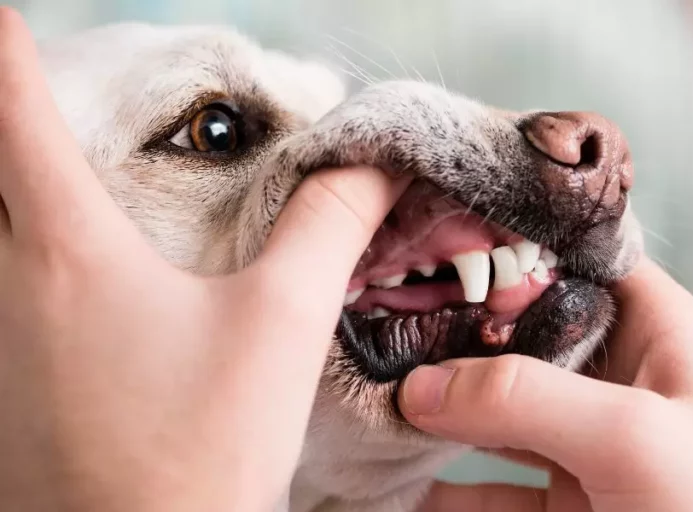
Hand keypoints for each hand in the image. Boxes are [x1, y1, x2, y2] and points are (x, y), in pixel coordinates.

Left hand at [0, 9, 407, 510]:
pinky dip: (19, 261)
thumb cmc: (202, 450)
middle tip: (26, 88)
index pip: (14, 114)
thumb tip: (372, 162)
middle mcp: (3, 286)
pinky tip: (62, 291)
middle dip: (2, 122)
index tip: (1, 9)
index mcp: (67, 251)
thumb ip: (328, 227)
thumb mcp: (282, 326)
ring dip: (10, 195)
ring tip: (39, 171)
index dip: (2, 48)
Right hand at [398, 256, 692, 510]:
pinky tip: (402, 486)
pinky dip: (450, 490)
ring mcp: (596, 446)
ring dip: (442, 414)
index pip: (578, 260)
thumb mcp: (631, 437)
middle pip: (524, 338)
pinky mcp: (575, 505)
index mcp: (659, 332)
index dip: (512, 247)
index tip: (432, 241)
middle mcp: (624, 380)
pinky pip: (497, 488)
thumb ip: (527, 398)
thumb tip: (421, 385)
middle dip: (456, 335)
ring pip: (503, 414)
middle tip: (378, 325)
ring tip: (374, 403)